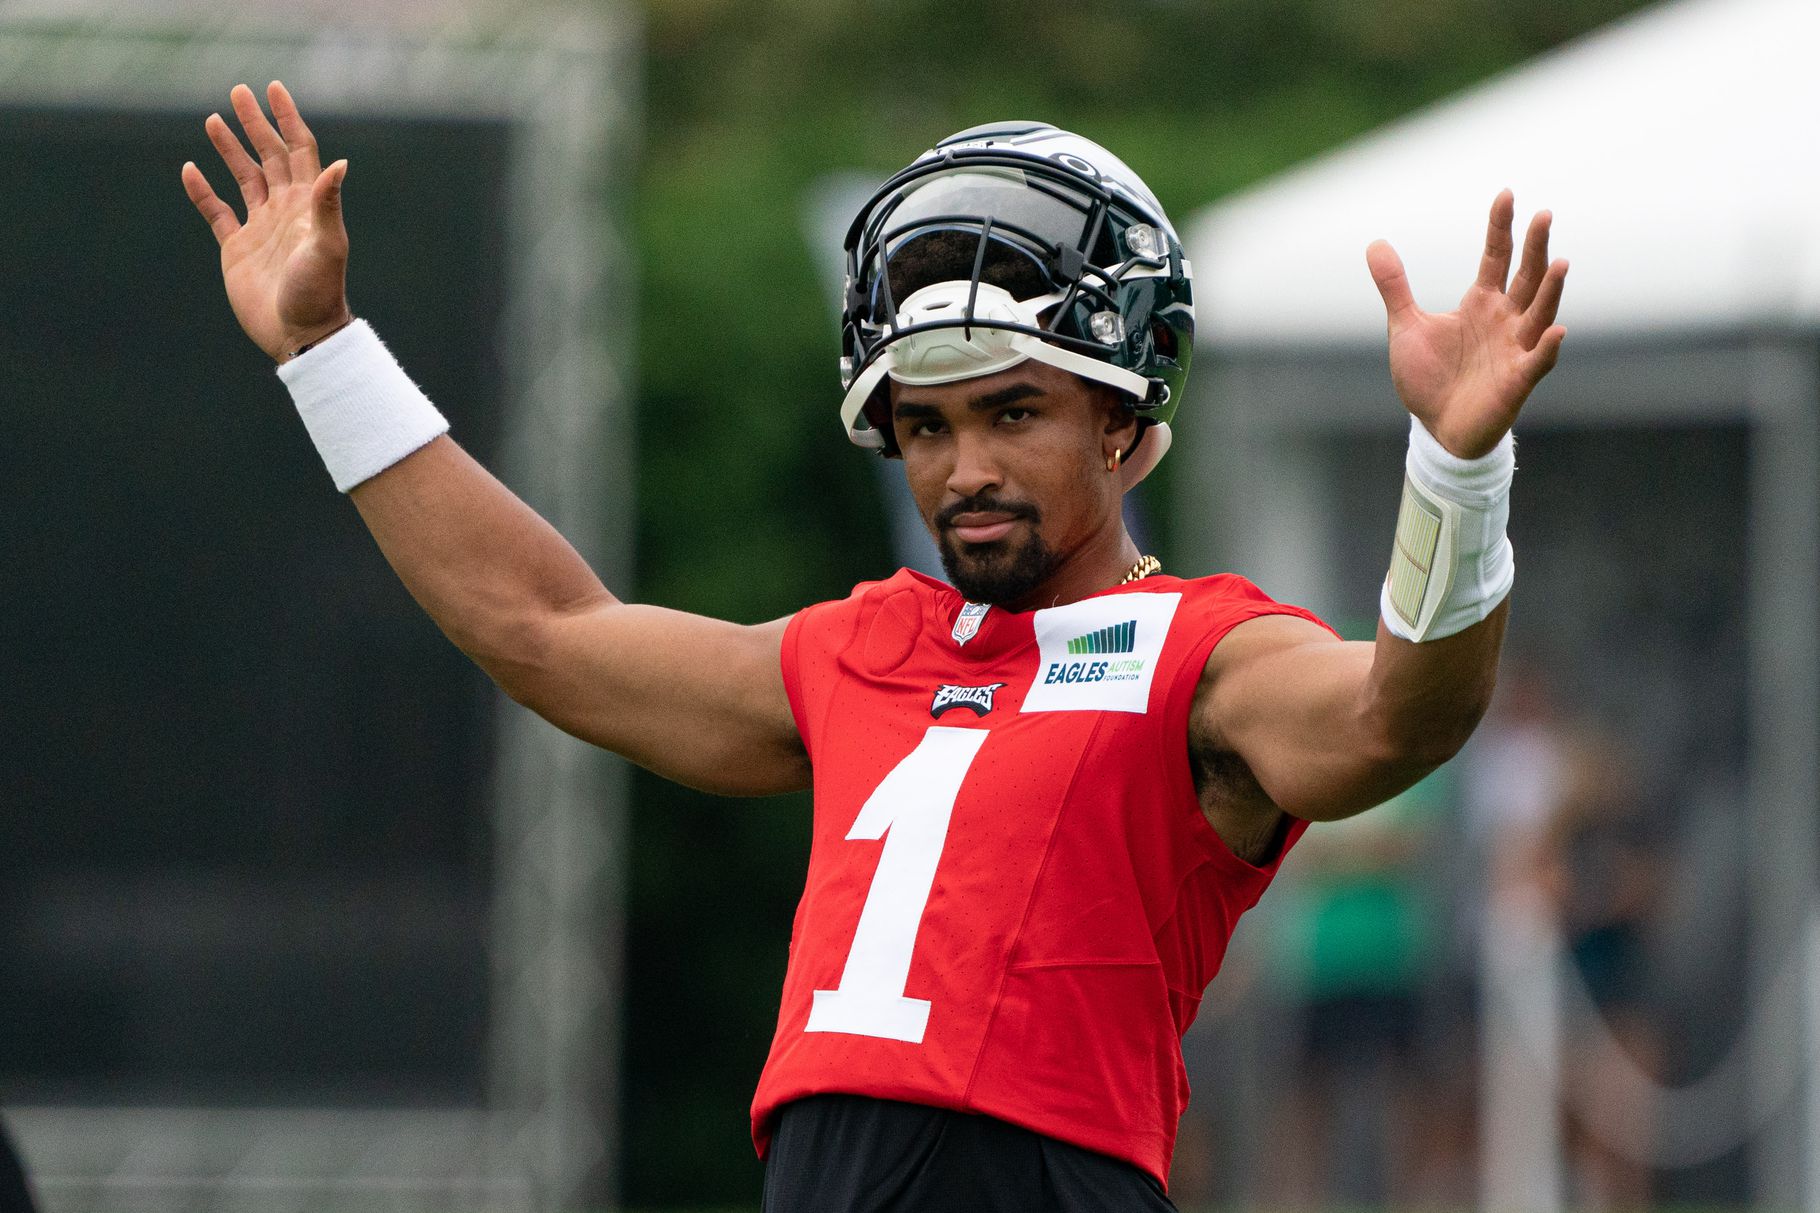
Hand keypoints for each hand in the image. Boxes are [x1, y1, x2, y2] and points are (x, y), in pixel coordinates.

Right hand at [181, 82, 351, 362]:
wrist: (300, 335)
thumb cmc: (319, 293)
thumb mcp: (327, 246)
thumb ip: (328, 205)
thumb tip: (340, 163)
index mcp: (309, 205)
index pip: (300, 150)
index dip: (288, 119)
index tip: (274, 88)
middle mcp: (285, 210)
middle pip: (270, 156)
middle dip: (255, 124)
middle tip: (237, 92)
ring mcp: (261, 227)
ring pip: (244, 177)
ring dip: (230, 149)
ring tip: (212, 120)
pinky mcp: (237, 248)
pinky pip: (217, 211)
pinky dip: (202, 191)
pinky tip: (190, 169)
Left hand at [1367, 191, 1566, 458]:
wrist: (1436, 429)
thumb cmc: (1429, 379)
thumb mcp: (1405, 326)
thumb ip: (1395, 287)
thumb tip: (1375, 244)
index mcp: (1481, 303)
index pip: (1496, 257)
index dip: (1501, 227)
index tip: (1506, 194)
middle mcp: (1505, 320)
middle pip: (1526, 277)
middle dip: (1535, 248)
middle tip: (1543, 215)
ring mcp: (1514, 350)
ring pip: (1539, 314)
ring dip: (1550, 290)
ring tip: (1560, 261)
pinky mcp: (1516, 382)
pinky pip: (1537, 362)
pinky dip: (1547, 348)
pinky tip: (1557, 331)